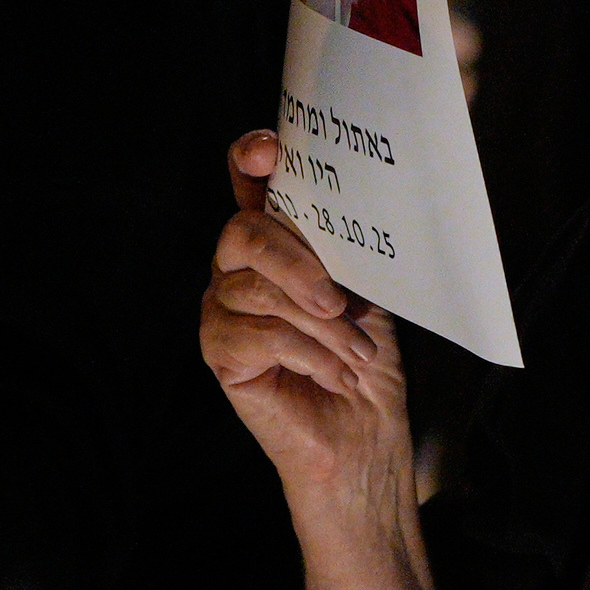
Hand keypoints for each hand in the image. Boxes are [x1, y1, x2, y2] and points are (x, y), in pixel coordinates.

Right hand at [205, 133, 413, 509]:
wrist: (364, 436)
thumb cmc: (366, 362)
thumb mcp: (369, 291)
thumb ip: (348, 245)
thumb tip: (356, 198)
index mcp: (279, 243)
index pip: (248, 184)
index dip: (250, 159)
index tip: (270, 152)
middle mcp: (241, 268)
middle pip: (244, 232)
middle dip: (298, 262)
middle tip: (341, 303)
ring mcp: (224, 309)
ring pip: (257, 290)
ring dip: (320, 327)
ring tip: (357, 354)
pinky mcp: (220, 353)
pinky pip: (253, 335)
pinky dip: (306, 355)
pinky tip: (334, 374)